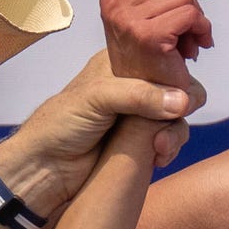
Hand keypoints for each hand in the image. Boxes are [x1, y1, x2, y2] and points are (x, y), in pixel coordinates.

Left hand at [0, 53, 202, 228]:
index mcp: (121, 65)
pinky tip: (157, 158)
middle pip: (177, 91)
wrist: (44, 167)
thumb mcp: (98, 98)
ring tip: (159, 148)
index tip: (183, 94)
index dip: (178, 74)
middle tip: (171, 123)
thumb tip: (182, 101)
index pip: (163, 61)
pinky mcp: (140, 144)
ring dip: (174, 134)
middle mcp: (133, 88)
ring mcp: (138, 117)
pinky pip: (168, 142)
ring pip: (176, 119)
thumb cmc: (60, 124)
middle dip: (181, 109)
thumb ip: (139, 95)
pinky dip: (169, 149)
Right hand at [101, 0, 213, 84]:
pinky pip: (190, 14)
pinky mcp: (148, 36)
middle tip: (191, 33)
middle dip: (191, 4)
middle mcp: (116, 6)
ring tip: (190, 44)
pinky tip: (194, 49)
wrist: (145, 105)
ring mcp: (129, 21)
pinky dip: (201, 30)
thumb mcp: (153, 13)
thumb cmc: (149, 63)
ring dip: (198, 21)